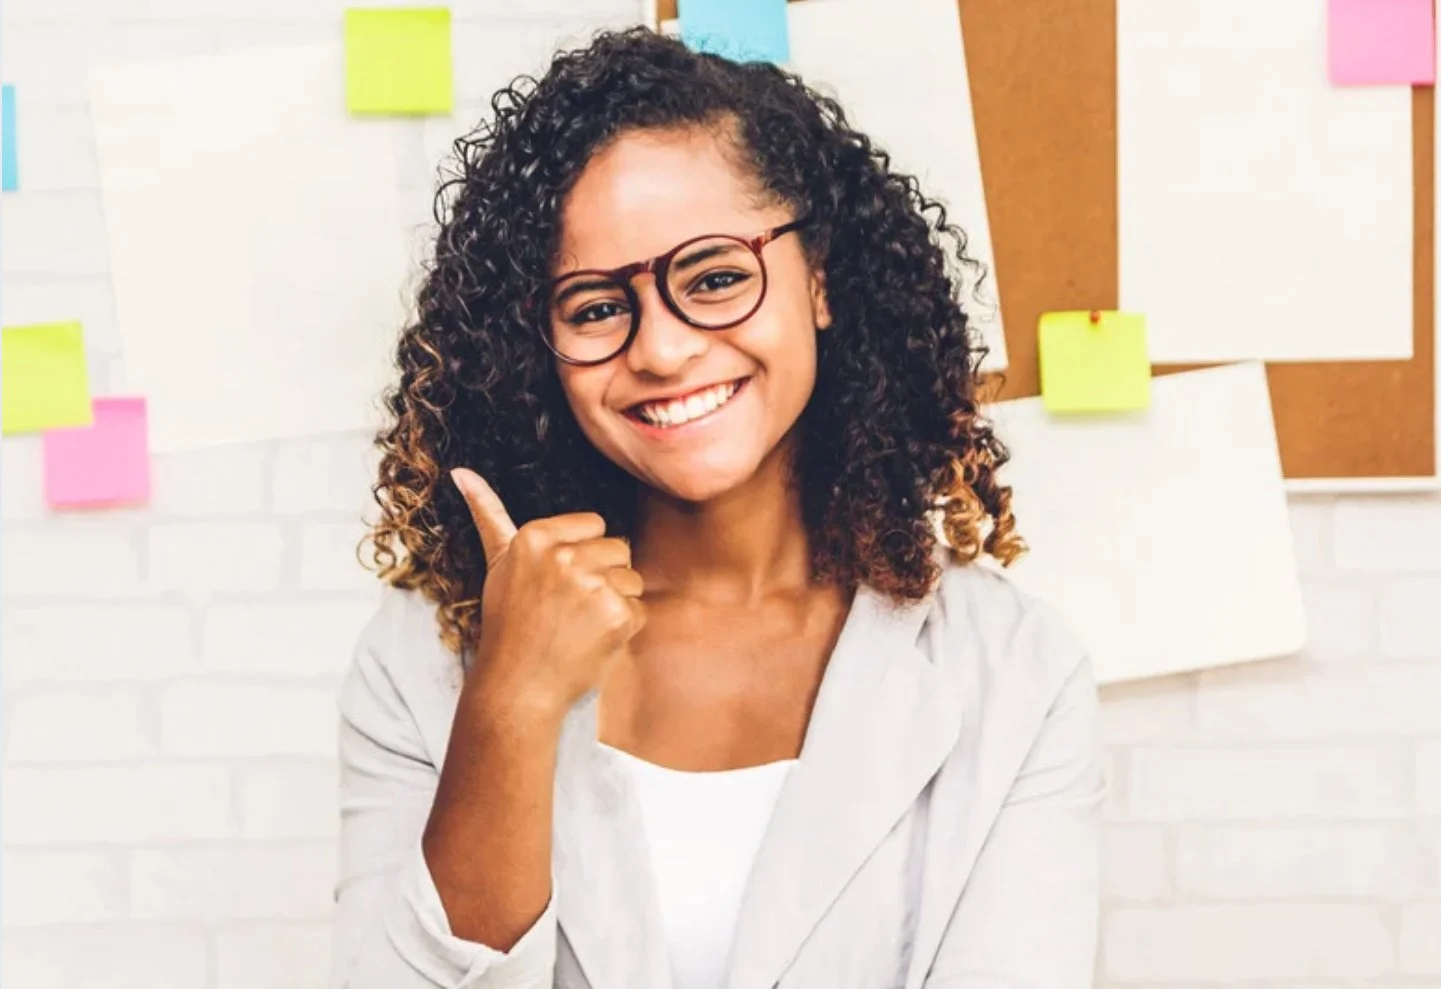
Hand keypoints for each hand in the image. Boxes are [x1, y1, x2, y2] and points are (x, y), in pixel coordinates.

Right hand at [451, 467, 644, 719]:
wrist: (517, 687)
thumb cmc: (508, 625)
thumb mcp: (497, 564)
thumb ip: (488, 514)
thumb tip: (462, 472)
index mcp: (535, 536)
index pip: (594, 525)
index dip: (583, 555)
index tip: (558, 584)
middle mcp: (563, 555)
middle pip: (618, 548)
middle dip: (603, 577)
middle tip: (571, 609)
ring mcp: (592, 585)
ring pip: (632, 578)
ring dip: (616, 603)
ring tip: (581, 625)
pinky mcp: (617, 613)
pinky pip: (639, 608)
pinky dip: (624, 628)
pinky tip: (593, 641)